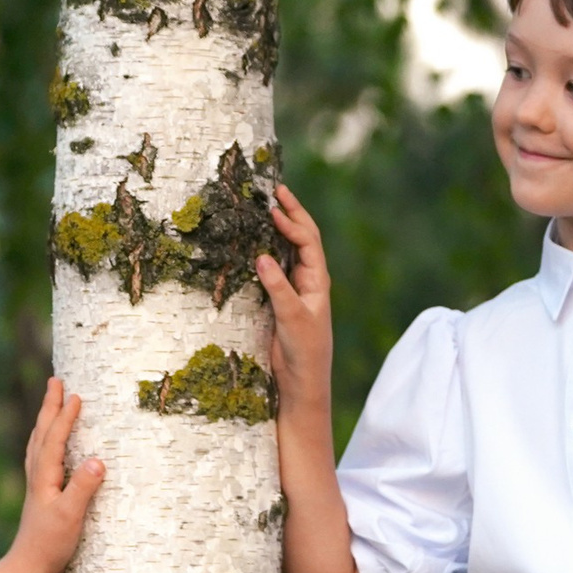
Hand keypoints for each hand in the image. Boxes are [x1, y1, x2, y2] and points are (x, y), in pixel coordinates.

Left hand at [4, 377, 104, 572]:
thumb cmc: (49, 545)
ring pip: (39, 442)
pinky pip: (41, 456)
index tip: (75, 394)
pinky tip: (49, 445)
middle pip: (42, 433)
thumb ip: (83, 488)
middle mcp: (37, 476)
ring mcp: (37, 485)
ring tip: (51, 403)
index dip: (65, 417)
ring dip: (45, 420)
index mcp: (45, 477)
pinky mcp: (40, 495)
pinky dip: (45, 440)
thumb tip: (97, 459)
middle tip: (55, 381)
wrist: (27, 568)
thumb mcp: (70, 517)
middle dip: (49, 407)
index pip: (55, 439)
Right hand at [254, 185, 332, 417]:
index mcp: (318, 282)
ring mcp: (295, 290)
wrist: (301, 383)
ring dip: (280, 228)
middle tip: (277, 189)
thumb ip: (278, 287)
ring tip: (267, 206)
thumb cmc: (304, 352)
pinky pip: (275, 268)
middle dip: (292, 213)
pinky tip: (255, 242)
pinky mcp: (281, 301)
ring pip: (289, 251)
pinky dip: (268, 250)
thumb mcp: (292, 318)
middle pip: (303, 238)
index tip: (274, 207)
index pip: (308, 242)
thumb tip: (262, 256)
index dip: (292, 222)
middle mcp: (309, 281)